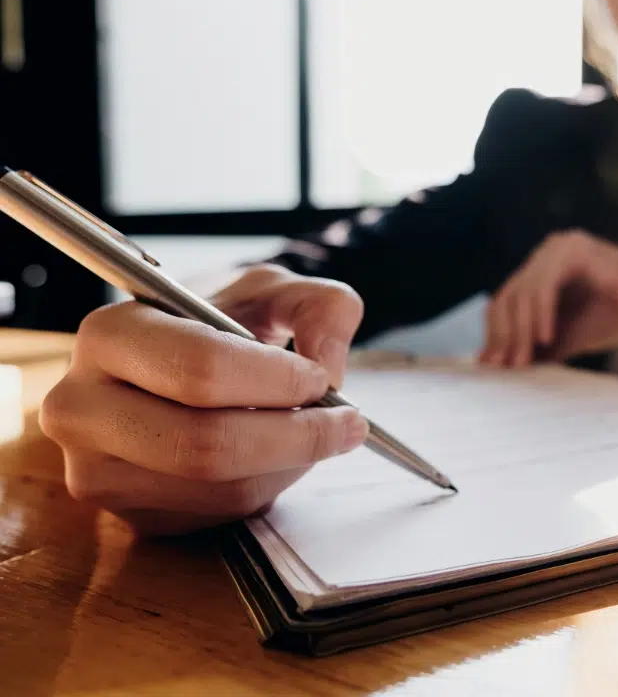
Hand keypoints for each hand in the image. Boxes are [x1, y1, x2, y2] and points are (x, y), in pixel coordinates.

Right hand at [40, 264, 367, 534]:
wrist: (169, 363)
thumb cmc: (216, 322)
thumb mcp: (270, 290)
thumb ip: (319, 304)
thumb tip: (331, 363)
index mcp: (110, 335)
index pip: (199, 370)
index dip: (275, 381)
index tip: (321, 377)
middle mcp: (83, 407)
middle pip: (206, 445)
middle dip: (296, 436)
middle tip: (346, 421)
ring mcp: (97, 470)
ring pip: (220, 488)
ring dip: (289, 464)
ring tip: (315, 431)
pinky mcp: (126, 512)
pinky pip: (216, 514)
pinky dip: (266, 486)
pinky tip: (274, 453)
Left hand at [479, 231, 617, 367]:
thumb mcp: (570, 335)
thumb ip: (537, 345)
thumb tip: (499, 362)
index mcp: (540, 272)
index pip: (504, 303)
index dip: (496, 335)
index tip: (493, 364)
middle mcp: (545, 255)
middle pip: (508, 297)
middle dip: (505, 336)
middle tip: (509, 366)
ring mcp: (558, 248)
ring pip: (522, 293)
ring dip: (521, 330)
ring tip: (525, 359)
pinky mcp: (574, 249)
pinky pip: (545, 285)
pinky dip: (541, 313)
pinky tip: (544, 337)